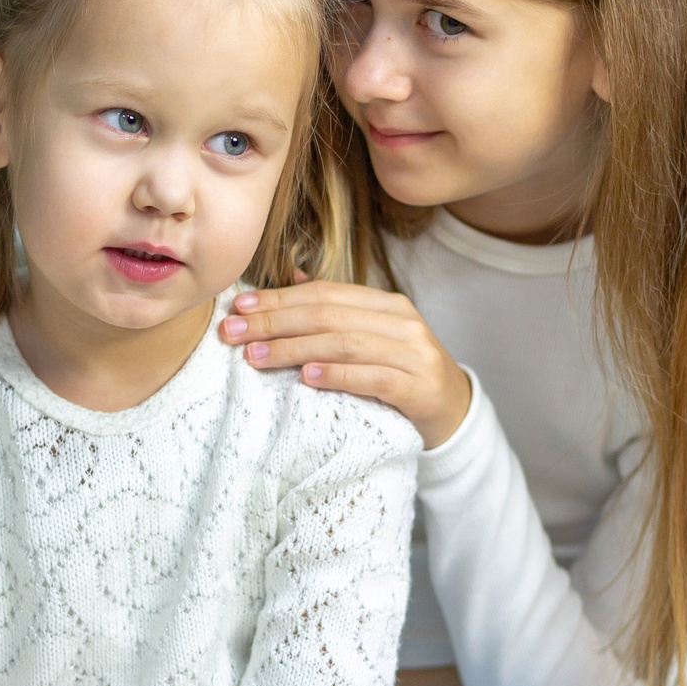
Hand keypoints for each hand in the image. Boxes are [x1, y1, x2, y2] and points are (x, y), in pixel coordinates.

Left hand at [218, 279, 472, 446]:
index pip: (325, 293)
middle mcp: (402, 323)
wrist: (454, 411)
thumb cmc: (403, 372)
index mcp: (387, 304)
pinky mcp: (419, 389)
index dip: (279, 298)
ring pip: (345, 343)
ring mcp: (413, 355)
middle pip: (328, 316)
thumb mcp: (374, 335)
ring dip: (294, 349)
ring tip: (255, 356)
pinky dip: (337, 375)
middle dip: (274, 323)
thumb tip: (290, 274)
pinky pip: (373, 378)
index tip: (239, 307)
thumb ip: (337, 308)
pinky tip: (306, 378)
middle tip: (232, 333)